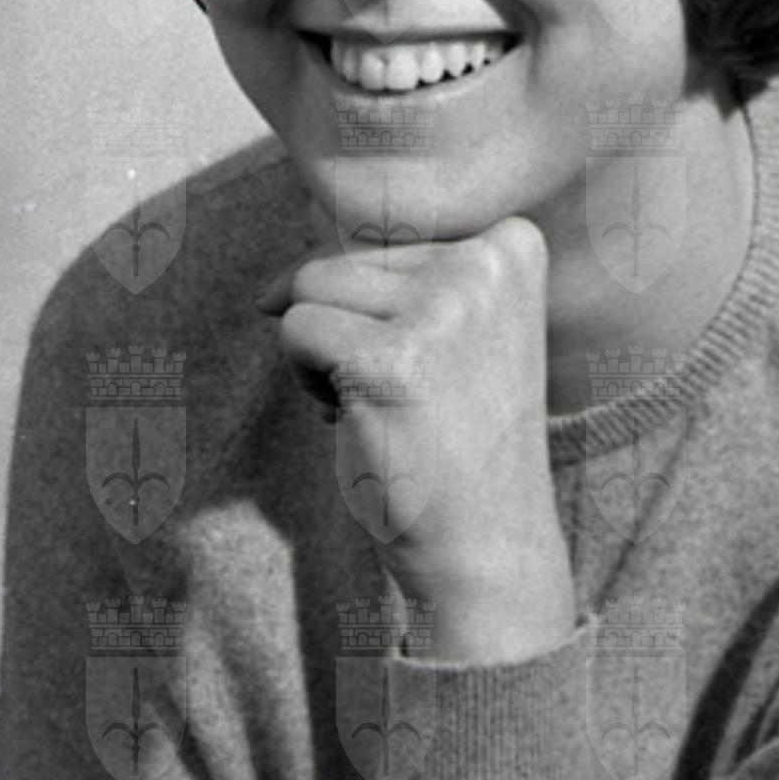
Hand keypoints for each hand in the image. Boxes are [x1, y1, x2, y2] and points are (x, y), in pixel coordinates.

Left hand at [255, 216, 573, 625]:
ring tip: (382, 404)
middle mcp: (486, 265)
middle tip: (408, 395)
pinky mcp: (388, 360)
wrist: (488, 546)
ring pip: (313, 285)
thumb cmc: (455, 435)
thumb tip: (266, 291)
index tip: (432, 365)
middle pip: (347, 257)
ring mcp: (442, 311)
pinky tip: (359, 420)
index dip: (380, 306)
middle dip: (348, 329)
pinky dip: (307, 379)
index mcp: (512, 247)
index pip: (390, 234)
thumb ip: (387, 276)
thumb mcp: (450, 326)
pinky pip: (296, 330)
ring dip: (322, 352)